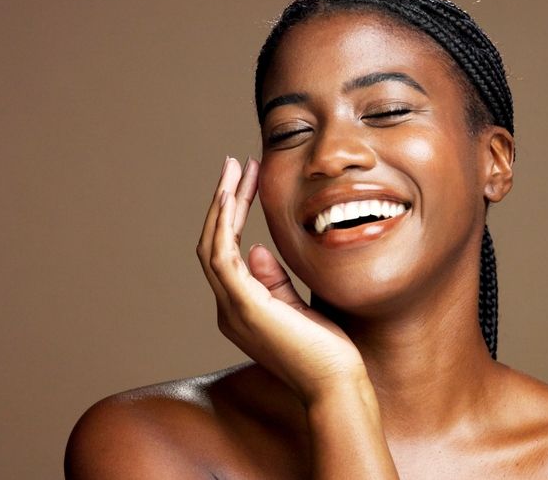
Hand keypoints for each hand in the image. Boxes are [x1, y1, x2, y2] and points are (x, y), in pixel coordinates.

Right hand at [196, 157, 366, 404]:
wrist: (336, 383)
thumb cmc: (326, 350)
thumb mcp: (298, 306)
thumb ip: (274, 281)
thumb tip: (256, 248)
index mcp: (240, 309)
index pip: (227, 253)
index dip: (232, 215)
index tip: (246, 180)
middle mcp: (228, 309)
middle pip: (213, 244)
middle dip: (222, 201)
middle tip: (233, 164)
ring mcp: (233, 310)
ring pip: (212, 246)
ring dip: (221, 205)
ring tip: (234, 170)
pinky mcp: (245, 308)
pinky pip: (222, 258)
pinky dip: (223, 226)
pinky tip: (231, 198)